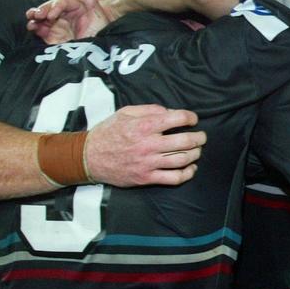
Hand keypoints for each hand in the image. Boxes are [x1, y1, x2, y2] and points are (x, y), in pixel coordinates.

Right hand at [26, 0, 113, 42]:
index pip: (62, 1)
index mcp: (76, 7)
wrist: (94, 53)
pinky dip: (34, 26)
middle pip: (49, 6)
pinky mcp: (50, 35)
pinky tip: (32, 27)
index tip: (52, 15)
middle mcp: (64, 14)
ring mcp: (56, 24)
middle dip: (42, 9)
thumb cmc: (99, 34)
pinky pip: (39, 29)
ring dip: (35, 15)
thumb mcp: (98, 17)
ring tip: (31, 18)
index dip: (55, 6)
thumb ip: (92, 1)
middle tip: (37, 15)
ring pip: (42, 16)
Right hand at [83, 105, 206, 186]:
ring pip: (182, 160)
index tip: (193, 119)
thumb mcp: (125, 113)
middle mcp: (148, 145)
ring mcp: (148, 163)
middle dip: (199, 138)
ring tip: (197, 150)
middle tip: (201, 136)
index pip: (177, 119)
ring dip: (195, 154)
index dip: (190, 118)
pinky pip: (173, 178)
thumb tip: (170, 113)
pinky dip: (187, 173)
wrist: (88, 157)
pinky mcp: (146, 178)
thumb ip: (149, 110)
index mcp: (144, 126)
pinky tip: (191, 168)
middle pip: (185, 141)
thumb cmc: (108, 132)